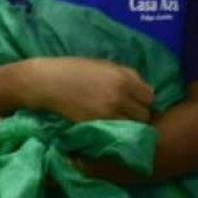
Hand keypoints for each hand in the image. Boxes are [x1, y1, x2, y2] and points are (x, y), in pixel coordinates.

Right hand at [33, 57, 153, 122]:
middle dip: (137, 113)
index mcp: (122, 77)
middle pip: (144, 115)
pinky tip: (106, 123)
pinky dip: (115, 130)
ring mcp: (109, 113)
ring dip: (128, 124)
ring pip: (133, 127)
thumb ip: (126, 74)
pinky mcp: (99, 126)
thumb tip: (147, 89)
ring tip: (116, 119)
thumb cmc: (73, 68)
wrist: (47, 82)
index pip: (150, 96)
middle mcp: (119, 96)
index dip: (142, 98)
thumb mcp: (102, 64)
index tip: (134, 99)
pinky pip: (118, 133)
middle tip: (125, 111)